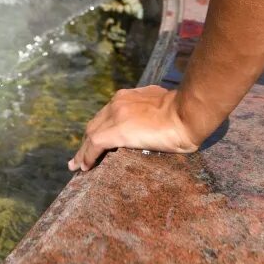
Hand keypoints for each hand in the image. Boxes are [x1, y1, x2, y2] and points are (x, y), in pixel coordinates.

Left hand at [68, 85, 200, 171]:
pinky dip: (87, 156)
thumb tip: (157, 120)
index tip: (95, 138)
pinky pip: (95, 145)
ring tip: (76, 165)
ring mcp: (115, 116)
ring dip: (83, 151)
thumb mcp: (165, 106)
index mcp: (129, 96)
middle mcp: (118, 103)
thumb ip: (154, 110)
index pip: (108, 113)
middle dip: (87, 139)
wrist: (187, 113)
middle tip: (79, 156)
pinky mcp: (116, 131)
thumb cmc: (186, 113)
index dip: (100, 127)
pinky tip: (85, 167)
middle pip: (96, 123)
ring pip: (91, 134)